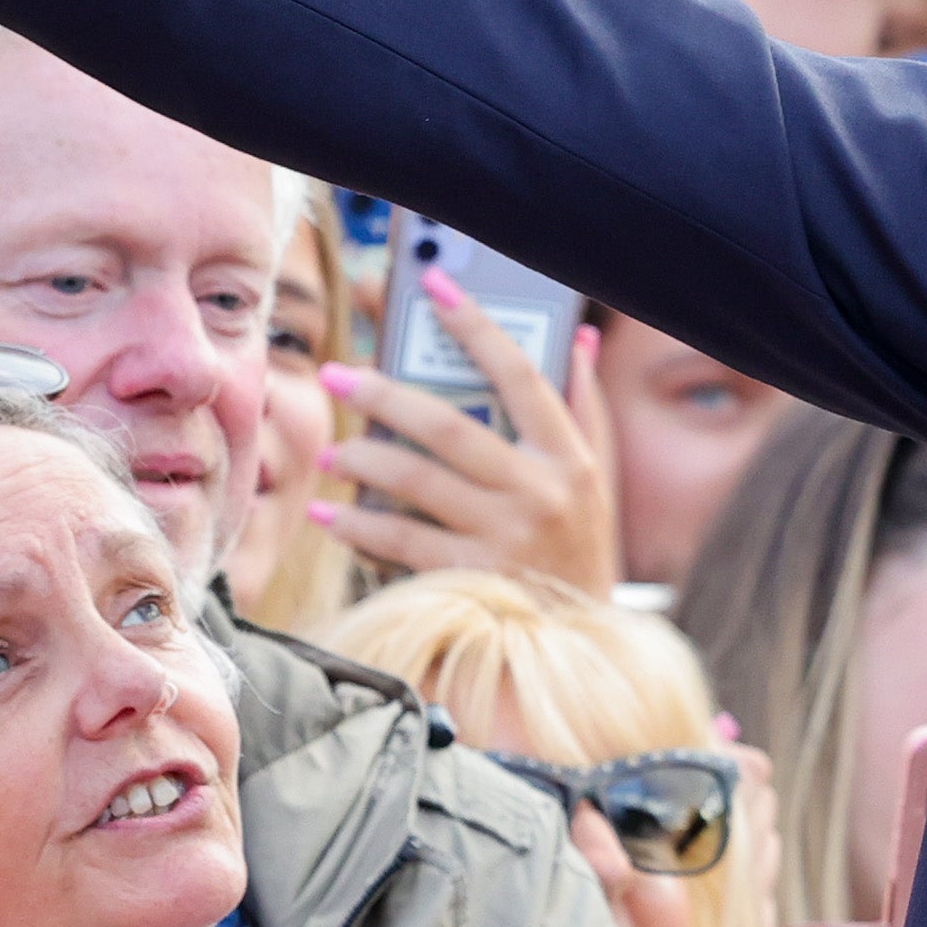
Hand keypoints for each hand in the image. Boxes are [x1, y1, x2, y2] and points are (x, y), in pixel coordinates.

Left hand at [306, 300, 615, 593]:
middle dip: (382, 394)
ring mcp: (505, 538)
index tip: (435, 284)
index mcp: (568, 455)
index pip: (520, 374)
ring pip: (415, 482)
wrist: (581, 642)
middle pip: (447, 424)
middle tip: (335, 375)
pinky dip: (358, 526)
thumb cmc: (581, 546)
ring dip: (362, 461)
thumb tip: (581, 338)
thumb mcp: (597, 477)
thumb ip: (584, 407)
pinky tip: (330, 515)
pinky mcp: (472, 580)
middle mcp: (540, 492)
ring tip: (330, 454)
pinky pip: (401, 542)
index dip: (476, 325)